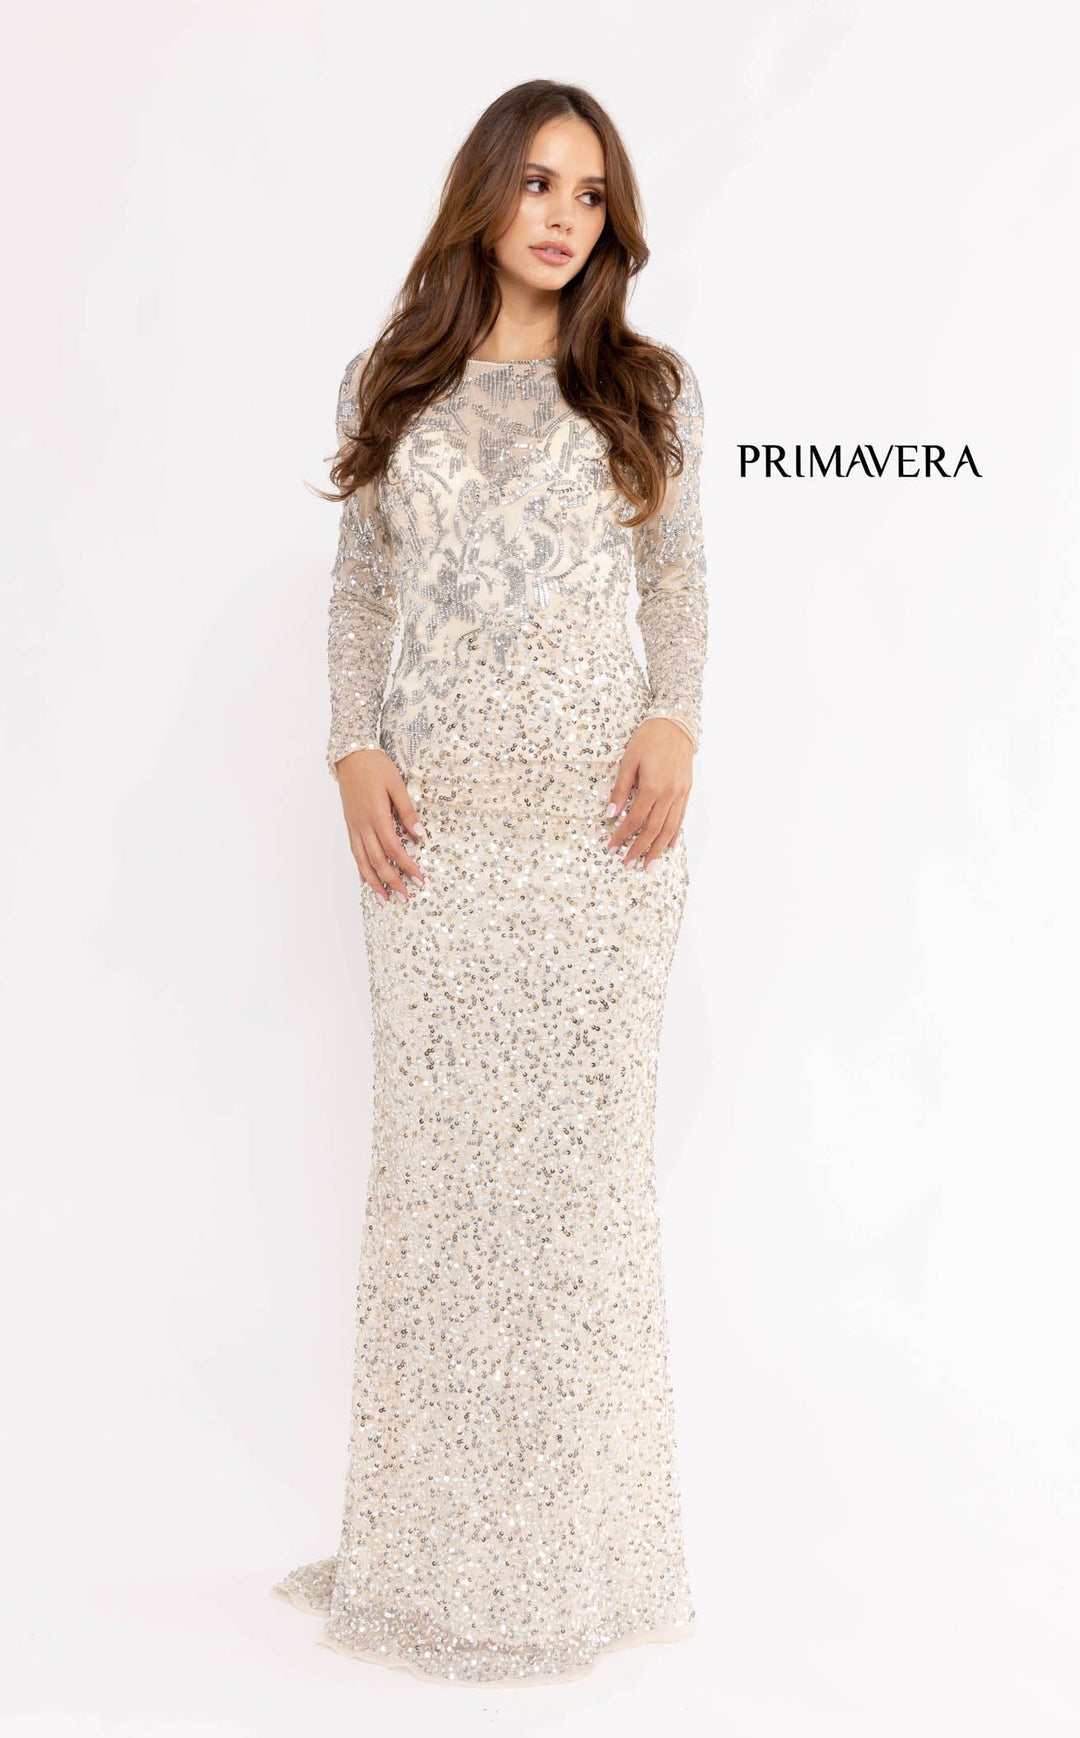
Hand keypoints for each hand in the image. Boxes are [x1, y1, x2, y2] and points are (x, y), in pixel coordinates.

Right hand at [334, 749, 425, 903]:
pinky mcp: (350, 824)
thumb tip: (420, 834)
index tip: (419, 880)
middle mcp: (363, 825)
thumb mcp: (397, 783)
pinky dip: (361, 868)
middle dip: (392, 881)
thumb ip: (407, 810)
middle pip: (378, 860)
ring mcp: (354, 825)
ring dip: (374, 881)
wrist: (350, 754)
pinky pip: (355, 851)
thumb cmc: (376, 766)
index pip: (394, 848)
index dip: (407, 866)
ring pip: (363, 861)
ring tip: (385, 898)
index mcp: (377, 815)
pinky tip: (366, 879)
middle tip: (406, 898)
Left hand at [606, 718, 692, 868]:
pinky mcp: (686, 791)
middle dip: (639, 850)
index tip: (612, 848)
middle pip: (653, 830)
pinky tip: (668, 847)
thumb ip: (620, 788)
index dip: (622, 836)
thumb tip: (611, 812)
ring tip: (648, 865)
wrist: (676, 724)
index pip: (634, 820)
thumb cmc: (649, 738)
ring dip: (657, 849)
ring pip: (669, 828)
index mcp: (652, 787)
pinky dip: (674, 835)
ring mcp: (680, 794)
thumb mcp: (629, 760)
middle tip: (628, 865)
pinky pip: (680, 818)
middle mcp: (669, 794)